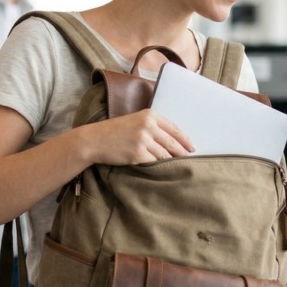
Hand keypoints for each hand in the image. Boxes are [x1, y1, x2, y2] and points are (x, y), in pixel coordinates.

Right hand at [78, 109, 194, 165]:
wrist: (94, 140)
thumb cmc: (114, 132)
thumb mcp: (134, 121)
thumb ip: (152, 126)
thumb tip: (172, 140)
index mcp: (149, 115)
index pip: (174, 129)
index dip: (185, 139)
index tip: (192, 147)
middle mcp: (148, 126)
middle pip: (173, 143)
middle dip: (182, 153)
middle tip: (190, 160)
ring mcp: (143, 140)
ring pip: (165, 154)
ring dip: (171, 162)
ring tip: (177, 167)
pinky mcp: (138, 154)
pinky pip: (155, 163)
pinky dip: (159, 167)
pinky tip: (163, 171)